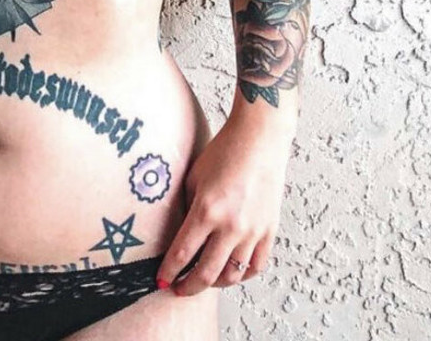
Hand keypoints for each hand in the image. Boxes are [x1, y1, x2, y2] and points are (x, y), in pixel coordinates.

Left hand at [155, 108, 292, 295]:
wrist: (259, 140)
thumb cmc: (223, 152)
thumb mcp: (193, 177)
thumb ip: (186, 207)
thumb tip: (179, 233)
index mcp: (206, 210)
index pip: (182, 253)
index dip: (169, 271)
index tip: (161, 281)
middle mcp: (230, 226)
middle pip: (206, 273)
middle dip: (188, 286)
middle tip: (178, 289)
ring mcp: (252, 231)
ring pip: (232, 275)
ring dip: (214, 283)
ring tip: (203, 280)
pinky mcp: (269, 231)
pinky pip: (256, 266)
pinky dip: (242, 276)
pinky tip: (231, 273)